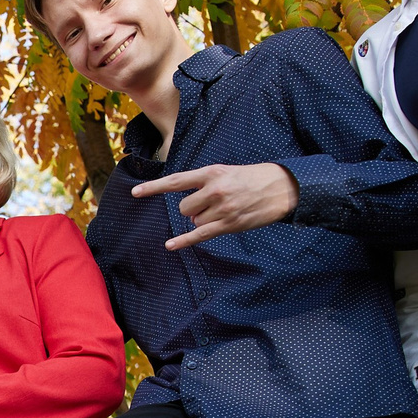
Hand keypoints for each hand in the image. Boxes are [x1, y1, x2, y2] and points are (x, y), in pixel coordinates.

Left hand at [133, 163, 297, 250]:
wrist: (282, 187)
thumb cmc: (252, 178)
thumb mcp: (227, 172)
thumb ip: (205, 183)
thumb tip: (188, 206)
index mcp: (211, 173)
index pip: (176, 181)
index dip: (154, 188)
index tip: (135, 193)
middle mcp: (214, 190)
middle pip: (183, 208)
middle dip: (193, 209)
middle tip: (212, 204)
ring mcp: (221, 209)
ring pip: (194, 221)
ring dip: (204, 219)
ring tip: (225, 210)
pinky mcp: (228, 224)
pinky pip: (199, 235)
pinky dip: (184, 241)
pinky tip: (170, 245)